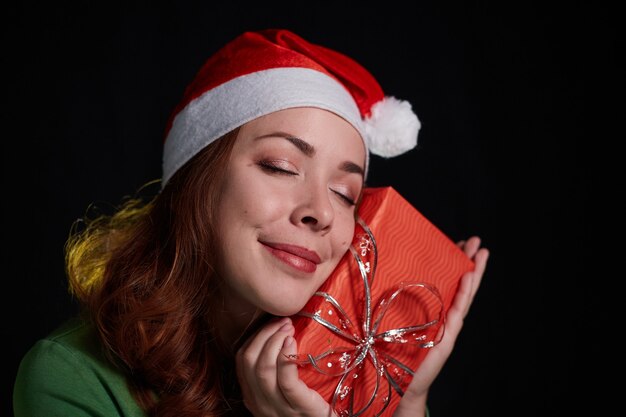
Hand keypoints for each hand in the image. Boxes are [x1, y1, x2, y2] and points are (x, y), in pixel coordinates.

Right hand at [236, 317, 337, 416]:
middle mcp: (260, 404)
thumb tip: (278, 333)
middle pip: (249, 361)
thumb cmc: (307, 406)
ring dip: (274, 341)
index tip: (272, 323)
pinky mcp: (298, 406)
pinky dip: (285, 357)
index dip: (255, 337)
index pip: (242, 360)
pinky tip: (292, 342)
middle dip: (264, 334)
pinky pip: (285, 380)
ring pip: (263, 368)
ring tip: (289, 328)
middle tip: (283, 321)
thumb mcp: (283, 391)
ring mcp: (278, 408)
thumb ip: (275, 371)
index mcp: (253, 397)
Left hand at [393, 236, 489, 415]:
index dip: (448, 262)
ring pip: (463, 296)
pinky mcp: (444, 339)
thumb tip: (362, 274)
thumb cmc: (387, 353)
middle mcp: (440, 317)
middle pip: (457, 285)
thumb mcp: (384, 320)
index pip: (441, 282)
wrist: (395, 386)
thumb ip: (380, 301)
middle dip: (467, 262)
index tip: (453, 242)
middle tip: (474, 240)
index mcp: (428, 311)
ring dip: (474, 274)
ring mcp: (445, 327)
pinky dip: (464, 295)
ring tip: (482, 253)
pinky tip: (470, 278)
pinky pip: (456, 313)